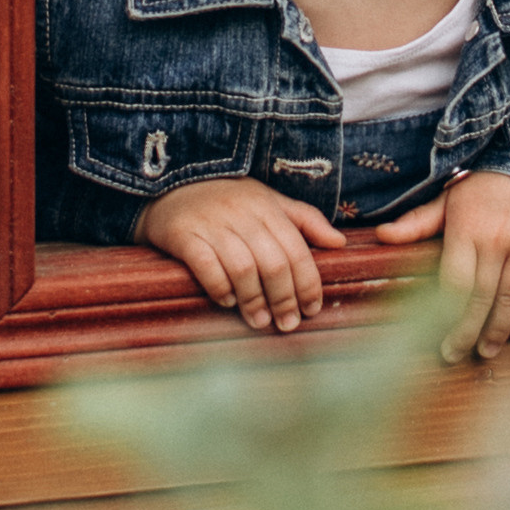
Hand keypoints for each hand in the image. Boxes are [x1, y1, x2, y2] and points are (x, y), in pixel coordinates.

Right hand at [135, 179, 344, 334]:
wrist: (170, 185)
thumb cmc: (227, 199)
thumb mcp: (268, 201)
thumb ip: (305, 220)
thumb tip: (340, 243)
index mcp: (267, 207)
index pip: (296, 250)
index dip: (308, 283)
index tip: (312, 309)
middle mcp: (242, 214)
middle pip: (273, 262)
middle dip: (284, 299)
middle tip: (287, 324)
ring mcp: (212, 223)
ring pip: (242, 268)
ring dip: (254, 300)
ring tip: (259, 321)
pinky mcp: (183, 234)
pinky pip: (205, 265)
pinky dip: (219, 287)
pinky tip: (227, 301)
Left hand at [428, 171, 509, 363]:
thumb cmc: (487, 188)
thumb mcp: (450, 199)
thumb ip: (418, 222)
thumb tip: (382, 234)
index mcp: (467, 228)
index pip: (455, 283)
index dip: (446, 315)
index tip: (437, 336)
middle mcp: (497, 238)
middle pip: (480, 298)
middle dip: (466, 332)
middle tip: (455, 355)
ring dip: (497, 331)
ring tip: (486, 351)